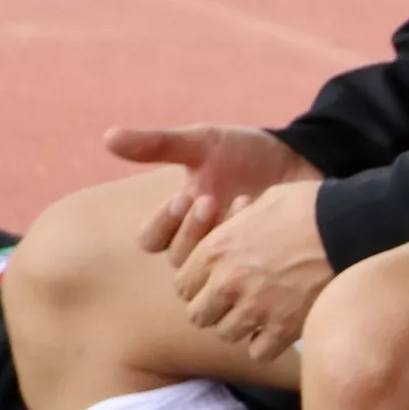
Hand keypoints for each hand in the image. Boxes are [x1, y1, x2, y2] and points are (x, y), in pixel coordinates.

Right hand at [110, 124, 320, 266]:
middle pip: (177, 260)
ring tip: (239, 201)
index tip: (181, 197)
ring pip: (208, 271)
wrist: (300, 158)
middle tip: (209, 200)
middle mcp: (200, 243)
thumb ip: (158, 144)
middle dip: (191, 231)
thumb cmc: (246, 152)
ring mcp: (230, 255)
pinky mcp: (261, 263)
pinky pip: (246, 271)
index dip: (162, 223)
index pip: (150, 240)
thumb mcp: (203, 143)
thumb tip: (108, 137)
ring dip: (218, 238)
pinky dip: (252, 243)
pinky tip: (264, 212)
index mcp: (180, 219)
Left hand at [170, 181, 333, 362]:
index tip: (216, 283)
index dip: (199, 286)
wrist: (350, 227)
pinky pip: (259, 352)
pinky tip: (279, 328)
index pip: (184, 285)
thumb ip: (239, 225)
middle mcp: (227, 283)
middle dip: (215, 310)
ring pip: (226, 334)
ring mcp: (254, 309)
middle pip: (198, 315)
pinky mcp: (283, 328)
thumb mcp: (264, 203)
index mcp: (216, 250)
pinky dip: (267, 344)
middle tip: (236, 301)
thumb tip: (238, 228)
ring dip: (241, 326)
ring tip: (260, 314)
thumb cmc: (310, 207)